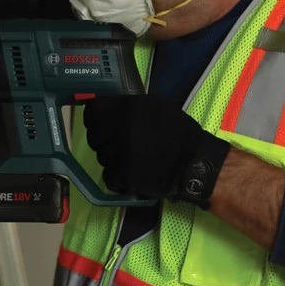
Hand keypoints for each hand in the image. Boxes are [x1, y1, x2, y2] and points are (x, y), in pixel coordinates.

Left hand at [83, 95, 211, 199]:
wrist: (192, 161)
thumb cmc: (178, 132)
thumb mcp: (156, 106)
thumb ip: (130, 106)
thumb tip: (112, 109)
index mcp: (125, 108)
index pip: (92, 111)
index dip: (95, 118)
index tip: (101, 123)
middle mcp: (117, 128)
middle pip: (94, 136)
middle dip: (104, 141)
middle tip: (121, 145)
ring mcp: (117, 153)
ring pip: (101, 157)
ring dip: (113, 160)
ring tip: (133, 159)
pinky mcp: (121, 174)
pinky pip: (109, 177)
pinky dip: (118, 179)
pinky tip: (133, 173)